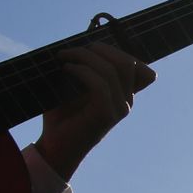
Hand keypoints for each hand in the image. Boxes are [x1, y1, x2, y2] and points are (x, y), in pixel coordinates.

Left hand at [34, 44, 154, 180]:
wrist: (54, 148)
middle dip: (99, 49)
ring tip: (63, 57)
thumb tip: (81, 44)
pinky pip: (100, 85)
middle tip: (71, 51)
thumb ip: (85, 70)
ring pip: (113, 70)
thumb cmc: (61, 117)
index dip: (116, 51)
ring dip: (85, 57)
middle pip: (127, 62)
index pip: (139, 67)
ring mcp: (119, 109)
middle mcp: (127, 102)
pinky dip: (82, 72)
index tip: (89, 48)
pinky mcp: (105, 115)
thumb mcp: (74, 88)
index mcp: (124, 95)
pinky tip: (66, 69)